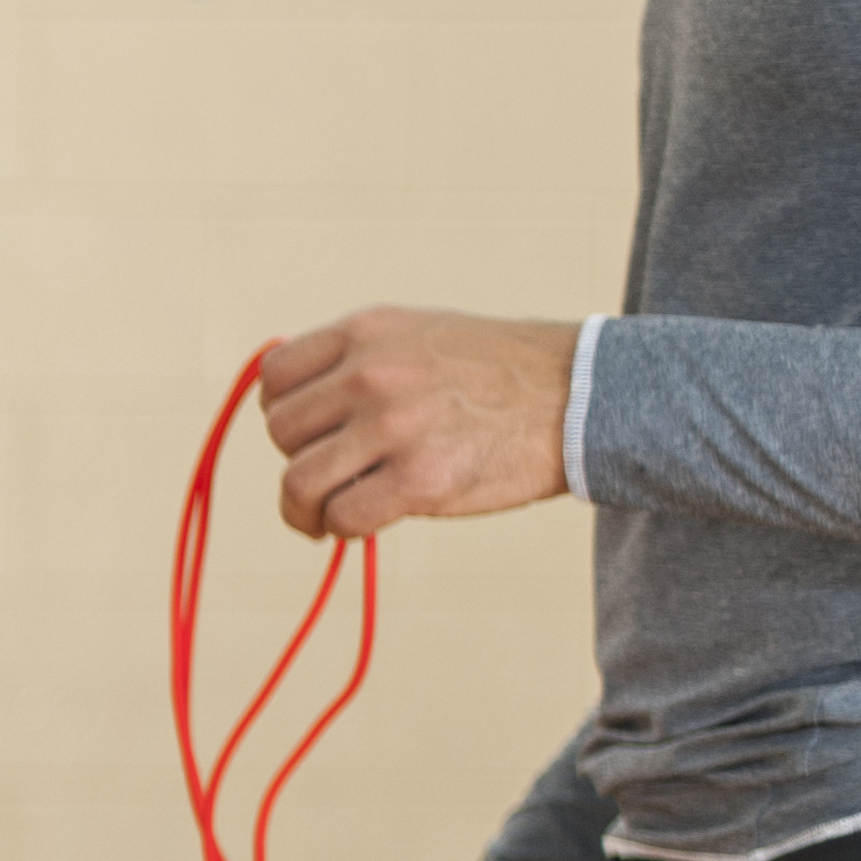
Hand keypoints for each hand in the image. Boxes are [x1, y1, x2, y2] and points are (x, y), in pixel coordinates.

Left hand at [259, 312, 575, 540]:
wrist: (585, 395)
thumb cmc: (499, 373)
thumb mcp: (421, 335)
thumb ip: (357, 360)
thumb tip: (286, 406)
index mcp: (368, 332)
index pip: (275, 377)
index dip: (283, 412)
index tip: (308, 434)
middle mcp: (373, 373)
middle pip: (281, 433)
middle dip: (300, 458)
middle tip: (335, 473)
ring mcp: (396, 425)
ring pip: (299, 482)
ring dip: (306, 509)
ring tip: (327, 516)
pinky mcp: (422, 478)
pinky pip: (343, 517)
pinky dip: (344, 529)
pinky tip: (364, 525)